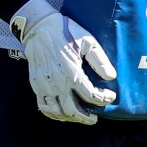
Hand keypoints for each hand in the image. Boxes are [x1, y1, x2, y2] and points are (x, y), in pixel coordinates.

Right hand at [10, 0, 116, 123]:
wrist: (39, 28)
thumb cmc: (66, 32)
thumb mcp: (88, 42)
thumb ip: (100, 61)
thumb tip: (111, 77)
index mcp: (72, 73)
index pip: (90, 95)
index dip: (103, 99)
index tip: (110, 96)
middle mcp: (57, 83)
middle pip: (73, 110)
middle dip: (86, 117)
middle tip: (95, 118)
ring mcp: (44, 86)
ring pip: (57, 112)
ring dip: (70, 118)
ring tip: (80, 117)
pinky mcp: (36, 85)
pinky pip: (43, 107)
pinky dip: (53, 114)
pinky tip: (62, 113)